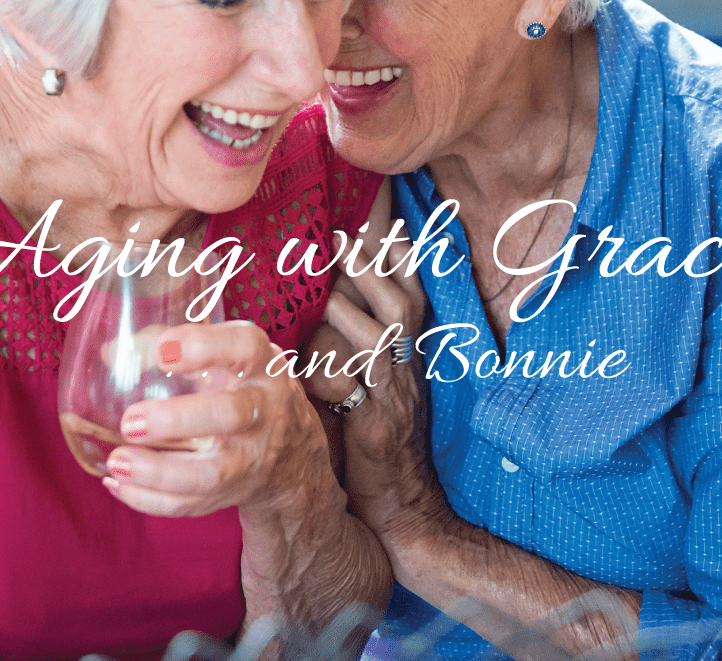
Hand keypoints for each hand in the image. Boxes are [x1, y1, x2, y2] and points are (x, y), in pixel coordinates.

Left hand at [102, 320, 328, 517]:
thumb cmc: (246, 387)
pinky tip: (119, 484)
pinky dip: (152, 499)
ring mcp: (253, 456)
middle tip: (131, 421)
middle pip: (231, 414)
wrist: (292, 449)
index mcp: (262, 364)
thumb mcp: (229, 356)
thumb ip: (174, 345)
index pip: (244, 346)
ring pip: (212, 472)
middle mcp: (265, 409)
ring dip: (159, 471)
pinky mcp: (236, 491)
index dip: (204, 347)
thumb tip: (111, 353)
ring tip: (117, 460)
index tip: (162, 353)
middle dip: (177, 420)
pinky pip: (194, 503)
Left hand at [303, 228, 444, 543]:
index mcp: (407, 354)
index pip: (414, 294)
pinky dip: (332, 372)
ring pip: (386, 338)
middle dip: (375, 266)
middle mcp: (407, 368)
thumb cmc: (376, 438)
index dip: (404, 256)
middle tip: (342, 235)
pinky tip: (307, 364)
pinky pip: (357, 391)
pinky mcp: (378, 428)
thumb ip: (357, 345)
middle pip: (405, 305)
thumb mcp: (375, 384)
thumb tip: (326, 300)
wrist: (401, 504)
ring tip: (327, 284)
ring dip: (355, 306)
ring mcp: (396, 397)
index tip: (387, 217)